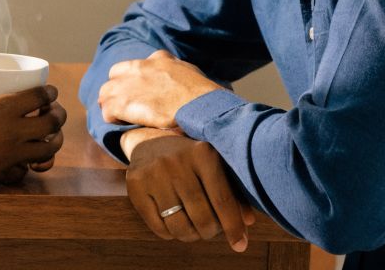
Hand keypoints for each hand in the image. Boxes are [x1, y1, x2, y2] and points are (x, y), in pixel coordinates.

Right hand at [0, 85, 64, 201]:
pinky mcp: (4, 173)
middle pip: (52, 122)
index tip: (50, 92)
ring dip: (54, 142)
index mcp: (1, 108)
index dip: (50, 92)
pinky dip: (29, 165)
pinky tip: (25, 161)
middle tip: (55, 113)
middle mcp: (13, 131)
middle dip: (59, 115)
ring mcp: (11, 154)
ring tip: (51, 138)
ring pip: (49, 149)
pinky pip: (26, 170)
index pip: (39, 96)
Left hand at [99, 50, 219, 128]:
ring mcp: (131, 84)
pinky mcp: (125, 102)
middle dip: (115, 89)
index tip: (133, 90)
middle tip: (121, 104)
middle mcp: (140, 68)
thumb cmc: (203, 94)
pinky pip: (108, 110)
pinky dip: (111, 117)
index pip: (132, 65)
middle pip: (114, 76)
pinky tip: (119, 123)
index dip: (129, 79)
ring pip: (106, 93)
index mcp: (158, 59)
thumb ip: (176, 68)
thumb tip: (175, 72)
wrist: (202, 106)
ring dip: (110, 104)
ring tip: (118, 116)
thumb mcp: (189, 71)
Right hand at [126, 133, 254, 251]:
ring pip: (179, 226)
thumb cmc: (191, 160)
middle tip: (210, 230)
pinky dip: (171, 234)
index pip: (222, 199)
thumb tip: (248, 222)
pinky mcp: (136, 186)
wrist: (150, 140)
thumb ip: (232, 192)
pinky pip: (159, 227)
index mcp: (203, 153)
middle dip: (210, 232)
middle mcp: (177, 161)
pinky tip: (175, 224)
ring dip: (191, 236)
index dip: (233, 226)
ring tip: (194, 229)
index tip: (240, 245)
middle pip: (202, 217)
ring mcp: (154, 173)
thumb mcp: (213, 166)